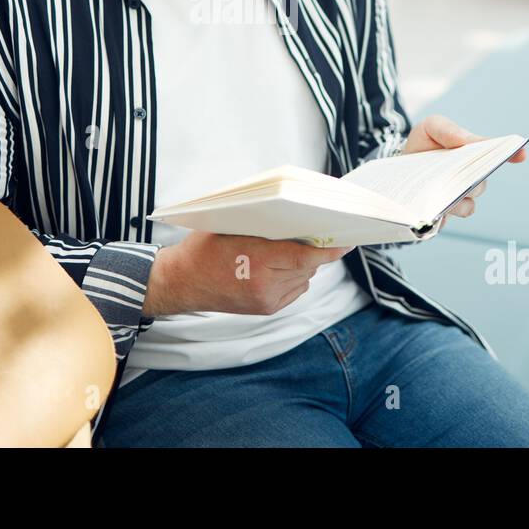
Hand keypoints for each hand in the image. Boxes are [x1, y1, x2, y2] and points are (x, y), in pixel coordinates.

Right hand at [143, 232, 353, 317]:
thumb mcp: (232, 226)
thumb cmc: (203, 248)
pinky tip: (280, 266)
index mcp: (257, 260)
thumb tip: (299, 219)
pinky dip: (294, 276)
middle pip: (308, 266)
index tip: (346, 243)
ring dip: (303, 264)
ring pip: (304, 279)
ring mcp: (266, 300)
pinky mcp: (266, 309)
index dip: (328, 250)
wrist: (182, 282)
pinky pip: (294, 290)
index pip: (304, 256)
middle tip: (321, 235)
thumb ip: (265, 226)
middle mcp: (265, 284)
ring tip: (289, 250)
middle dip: (316, 251)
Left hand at [401, 115, 527, 228]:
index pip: (496, 153)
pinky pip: (452, 216)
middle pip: (482, 180)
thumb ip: (445, 128)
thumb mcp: (428, 128)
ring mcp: (459, 196)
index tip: (521, 153)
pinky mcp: (445, 213)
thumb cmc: (420, 145)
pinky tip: (435, 207)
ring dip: (461, 195)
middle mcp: (471, 177)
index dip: (512, 153)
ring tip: (445, 190)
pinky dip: (447, 211)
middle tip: (464, 170)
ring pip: (470, 200)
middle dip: (476, 175)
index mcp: (472, 154)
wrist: (398, 169)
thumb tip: (464, 140)